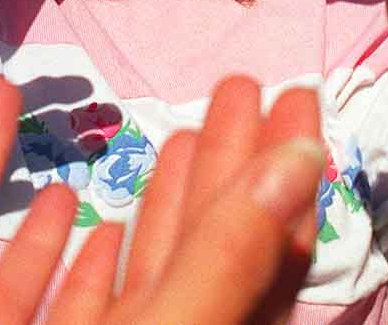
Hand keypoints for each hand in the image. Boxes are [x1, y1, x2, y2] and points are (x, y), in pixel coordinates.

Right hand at [48, 77, 327, 324]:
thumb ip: (228, 253)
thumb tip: (299, 163)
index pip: (271, 242)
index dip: (287, 165)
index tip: (295, 94)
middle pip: (214, 242)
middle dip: (229, 159)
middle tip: (237, 85)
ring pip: (157, 273)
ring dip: (169, 202)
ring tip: (178, 136)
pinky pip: (89, 310)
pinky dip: (95, 265)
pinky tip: (98, 230)